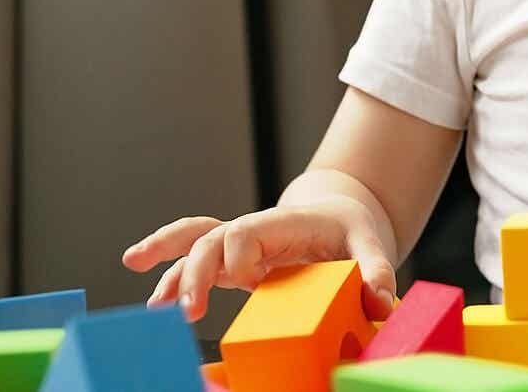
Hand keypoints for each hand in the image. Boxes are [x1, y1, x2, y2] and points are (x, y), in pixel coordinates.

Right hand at [122, 195, 396, 322]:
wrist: (340, 215)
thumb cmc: (352, 230)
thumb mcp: (371, 244)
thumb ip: (376, 270)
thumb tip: (380, 303)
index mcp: (283, 223)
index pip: (247, 231)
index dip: (239, 256)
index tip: (249, 283)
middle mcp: (254, 231)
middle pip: (212, 239)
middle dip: (194, 272)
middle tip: (187, 311)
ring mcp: (240, 245)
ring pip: (195, 243)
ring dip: (170, 263)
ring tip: (152, 302)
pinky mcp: (234, 262)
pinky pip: (196, 258)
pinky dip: (170, 266)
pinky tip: (146, 286)